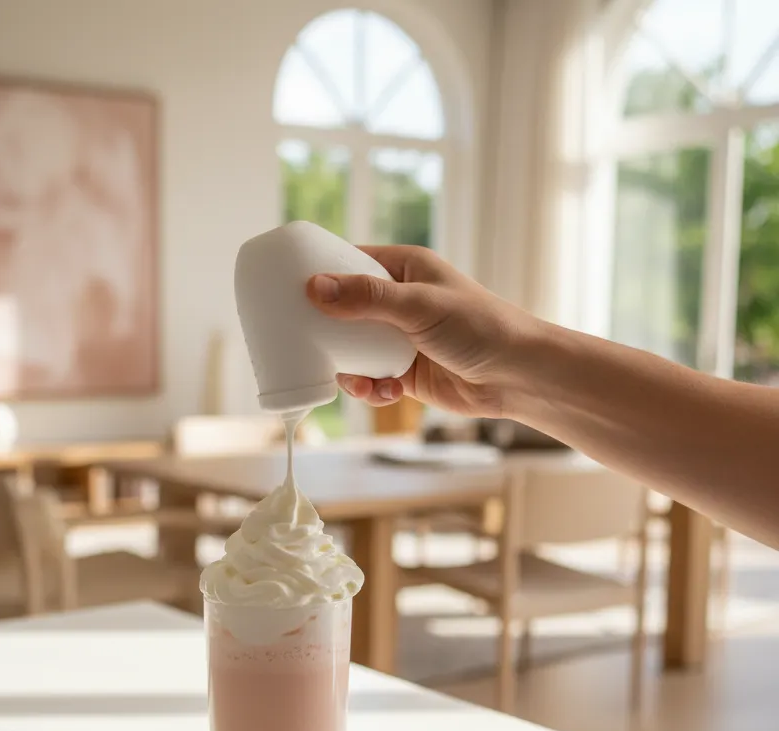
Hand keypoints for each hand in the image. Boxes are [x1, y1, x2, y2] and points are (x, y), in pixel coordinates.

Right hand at [306, 245, 538, 417]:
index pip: (350, 261)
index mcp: (404, 268)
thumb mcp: (418, 306)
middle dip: (325, 329)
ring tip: (357, 380)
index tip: (288, 289)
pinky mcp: (404, 373)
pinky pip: (370, 379)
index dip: (319, 273)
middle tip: (301, 341)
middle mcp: (399, 300)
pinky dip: (370, 389)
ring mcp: (399, 338)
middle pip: (343, 309)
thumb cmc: (479, 327)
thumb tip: (314, 288)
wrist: (517, 377)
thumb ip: (366, 299)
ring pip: (352, 350)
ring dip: (349, 368)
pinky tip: (384, 394)